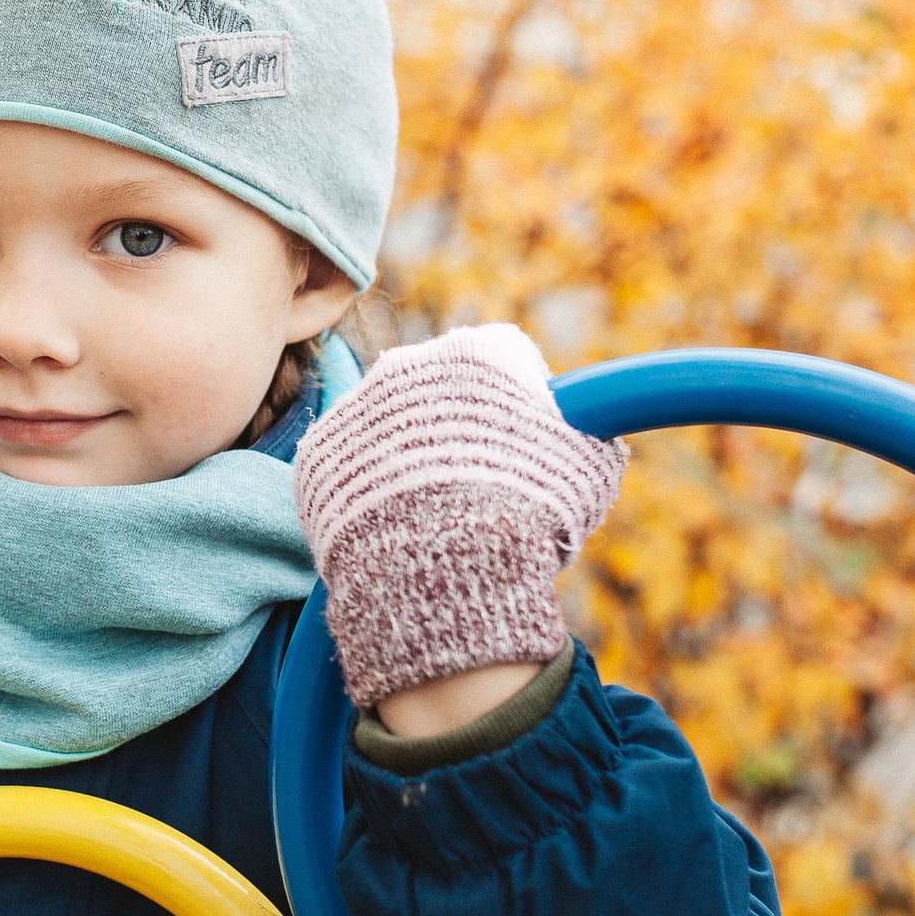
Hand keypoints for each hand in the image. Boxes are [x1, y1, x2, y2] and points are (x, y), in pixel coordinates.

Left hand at [292, 323, 625, 720]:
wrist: (445, 564)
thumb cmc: (529, 511)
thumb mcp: (589, 469)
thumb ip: (590, 438)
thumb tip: (597, 441)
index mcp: (479, 351)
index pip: (502, 363)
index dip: (519, 410)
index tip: (525, 449)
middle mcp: (409, 363)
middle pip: (437, 392)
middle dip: (455, 432)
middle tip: (476, 487)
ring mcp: (355, 406)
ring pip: (388, 429)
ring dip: (406, 462)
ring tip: (432, 518)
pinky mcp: (317, 454)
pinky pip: (347, 468)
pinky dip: (364, 494)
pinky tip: (389, 529)